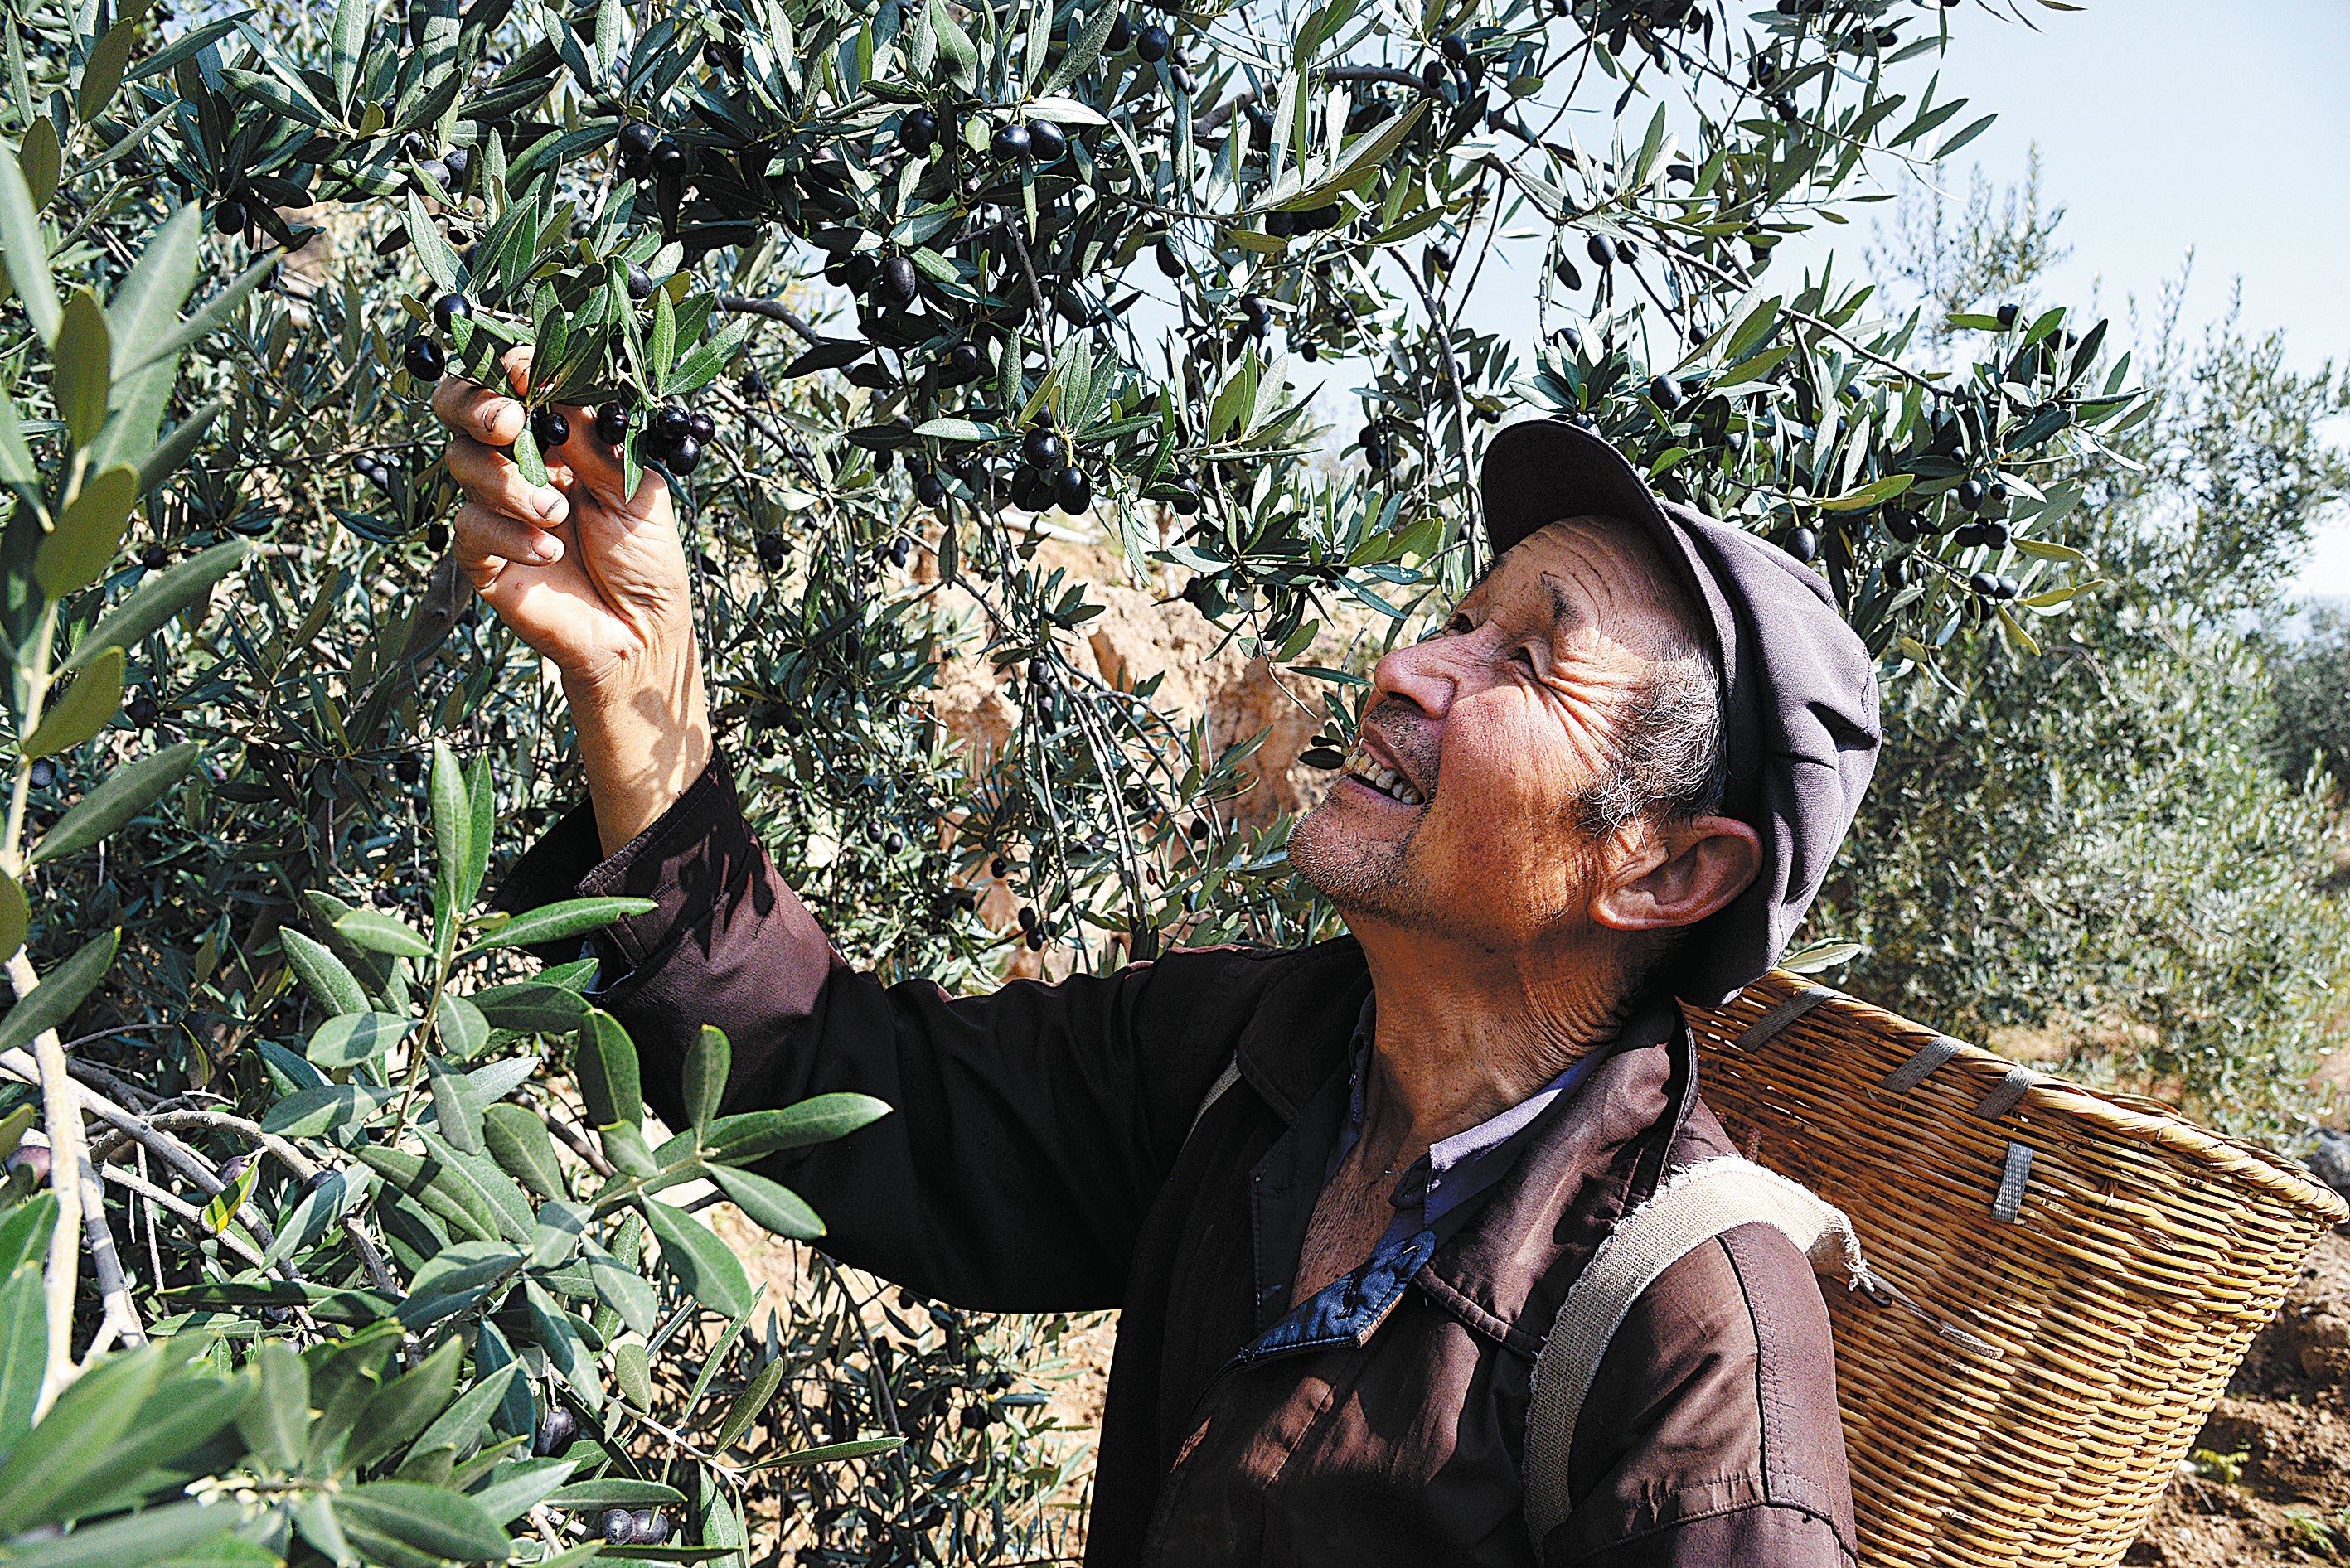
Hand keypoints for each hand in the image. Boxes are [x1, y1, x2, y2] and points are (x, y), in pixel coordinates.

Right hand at [433, 348, 710, 851]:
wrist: (643, 632)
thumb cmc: (647, 560)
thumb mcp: (638, 489)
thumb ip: (596, 441)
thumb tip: (553, 388)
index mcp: (560, 439)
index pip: (516, 386)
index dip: (510, 370)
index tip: (522, 371)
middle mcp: (521, 464)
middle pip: (463, 411)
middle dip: (477, 406)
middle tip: (511, 424)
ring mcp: (497, 508)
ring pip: (463, 464)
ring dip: (509, 483)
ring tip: (558, 512)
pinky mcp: (482, 555)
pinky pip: (468, 526)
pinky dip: (507, 533)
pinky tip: (548, 550)